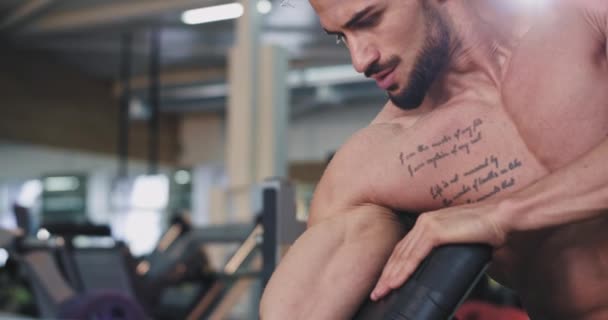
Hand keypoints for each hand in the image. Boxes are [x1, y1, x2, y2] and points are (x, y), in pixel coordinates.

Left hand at [370, 201, 509, 300]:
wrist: (506, 219)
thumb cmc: (491, 233)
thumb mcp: (463, 247)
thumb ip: (451, 257)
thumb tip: (450, 275)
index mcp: (430, 223)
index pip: (405, 249)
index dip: (394, 268)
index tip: (385, 283)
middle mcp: (425, 222)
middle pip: (399, 253)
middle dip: (386, 275)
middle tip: (376, 293)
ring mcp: (428, 224)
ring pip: (403, 256)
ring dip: (390, 277)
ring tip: (381, 292)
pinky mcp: (435, 230)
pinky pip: (413, 256)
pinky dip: (402, 271)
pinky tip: (394, 283)